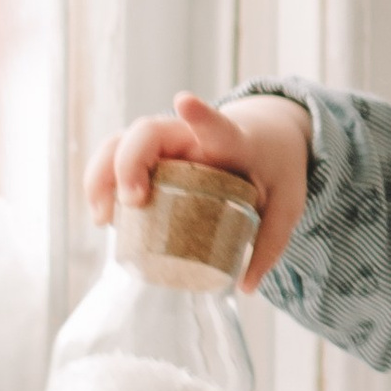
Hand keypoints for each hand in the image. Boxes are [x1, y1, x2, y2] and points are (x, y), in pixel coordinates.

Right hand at [85, 91, 310, 289]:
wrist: (268, 137)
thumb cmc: (276, 169)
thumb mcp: (288, 205)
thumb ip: (270, 243)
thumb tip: (246, 288)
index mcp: (234, 142)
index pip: (215, 125)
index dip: (200, 115)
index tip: (184, 102)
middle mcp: (192, 135)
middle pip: (147, 131)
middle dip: (129, 163)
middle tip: (133, 203)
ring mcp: (167, 142)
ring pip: (120, 142)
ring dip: (103, 175)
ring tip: (104, 218)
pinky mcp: (152, 154)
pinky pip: (116, 157)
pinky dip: (102, 182)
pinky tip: (103, 215)